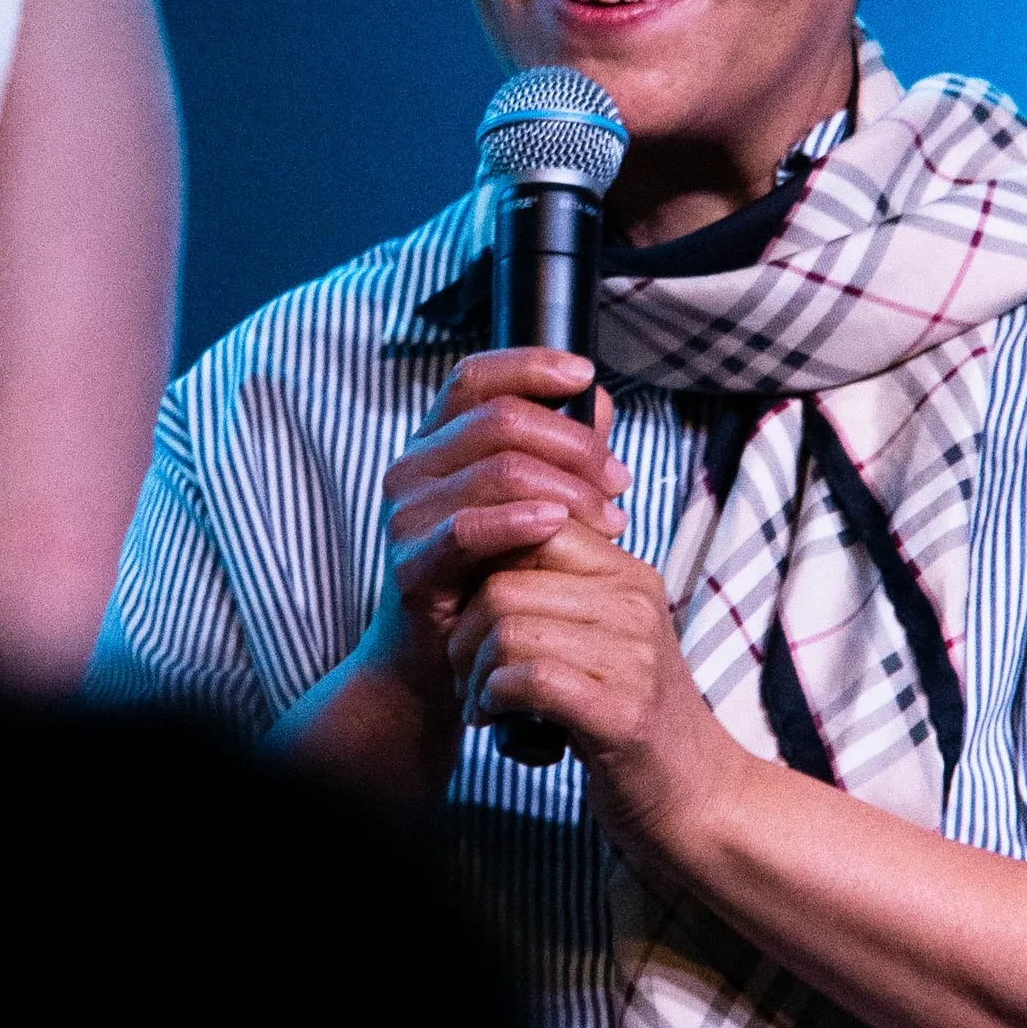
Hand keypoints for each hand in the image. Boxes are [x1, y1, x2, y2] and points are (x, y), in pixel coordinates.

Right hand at [357, 349, 626, 754]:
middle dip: (573, 444)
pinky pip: (468, 529)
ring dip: (565, 488)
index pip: (476, 378)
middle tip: (619, 481)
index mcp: (437, 444)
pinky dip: (520, 521)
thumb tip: (600, 402)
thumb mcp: (527, 505)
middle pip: (499, 420)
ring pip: (495, 469)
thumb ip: (558, 453)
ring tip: (610, 517)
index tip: (585, 375)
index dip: (531, 365)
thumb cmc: (486, 576)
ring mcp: (406, 516)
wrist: (434, 662)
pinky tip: (559, 526)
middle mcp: (413, 469)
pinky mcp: (411, 566)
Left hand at [447, 513, 741, 868]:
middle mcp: (635, 605)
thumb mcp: (603, 638)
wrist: (697, 793)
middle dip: (463, 632)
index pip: (533, 526)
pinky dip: (493, 700)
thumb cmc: (628, 715)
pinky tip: (495, 720)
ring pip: (508, 631)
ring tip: (478, 701)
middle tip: (463, 672)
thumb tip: (476, 559)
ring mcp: (634, 658)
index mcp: (629, 575)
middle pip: (503, 583)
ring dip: (472, 673)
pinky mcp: (622, 713)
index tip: (472, 618)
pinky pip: (530, 681)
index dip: (481, 568)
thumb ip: (558, 596)